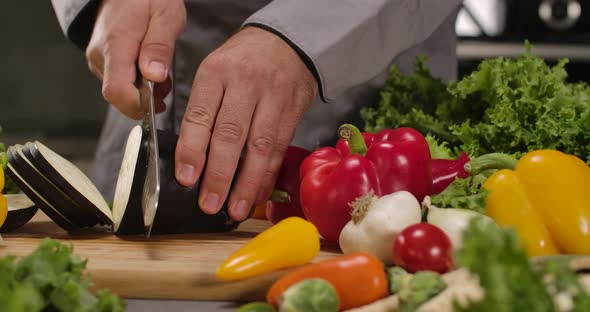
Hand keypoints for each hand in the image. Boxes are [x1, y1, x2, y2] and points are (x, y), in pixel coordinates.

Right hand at [85, 0, 185, 117]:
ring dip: (145, 91)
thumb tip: (154, 76)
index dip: (138, 105)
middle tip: (166, 83)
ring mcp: (99, 59)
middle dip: (146, 99)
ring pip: (121, 91)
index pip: (117, 91)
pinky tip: (151, 69)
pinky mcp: (103, 61)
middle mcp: (101, 56)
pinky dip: (139, 83)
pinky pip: (120, 82)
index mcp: (115, 45)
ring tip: (161, 70)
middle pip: (119, 96)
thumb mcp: (165, 15)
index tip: (158, 103)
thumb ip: (159, 46)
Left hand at [175, 27, 317, 220]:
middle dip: (219, 174)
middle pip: (231, 135)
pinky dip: (267, 176)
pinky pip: (279, 149)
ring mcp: (272, 98)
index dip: (192, 149)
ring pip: (259, 147)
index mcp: (216, 73)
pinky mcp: (292, 112)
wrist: (286, 42)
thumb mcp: (214, 71)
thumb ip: (203, 108)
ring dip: (247, 183)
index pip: (201, 115)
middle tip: (209, 204)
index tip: (186, 178)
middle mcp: (245, 84)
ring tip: (235, 210)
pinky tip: (257, 194)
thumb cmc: (242, 63)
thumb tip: (191, 159)